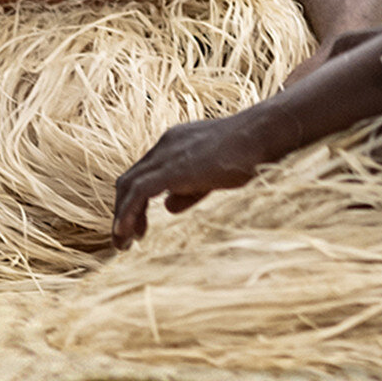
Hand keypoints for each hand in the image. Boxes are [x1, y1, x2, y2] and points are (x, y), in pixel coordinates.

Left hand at [112, 109, 275, 246]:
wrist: (260, 136)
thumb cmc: (246, 155)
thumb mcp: (212, 175)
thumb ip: (189, 190)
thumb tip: (168, 207)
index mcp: (173, 145)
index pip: (142, 174)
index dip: (135, 202)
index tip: (138, 229)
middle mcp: (164, 146)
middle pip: (129, 180)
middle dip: (122, 210)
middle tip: (123, 240)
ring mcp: (166, 155)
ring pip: (128, 186)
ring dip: (121, 216)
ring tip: (121, 244)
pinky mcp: (172, 169)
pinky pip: (139, 192)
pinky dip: (128, 212)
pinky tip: (126, 233)